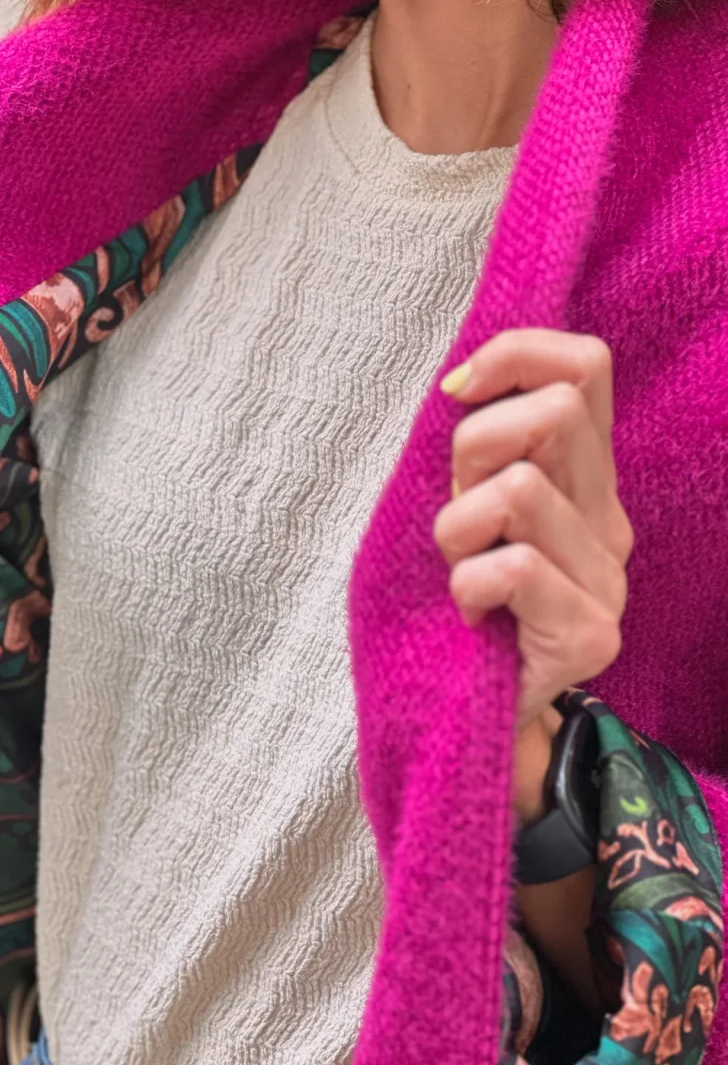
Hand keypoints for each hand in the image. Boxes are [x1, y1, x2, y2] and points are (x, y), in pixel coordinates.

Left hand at [433, 329, 632, 728]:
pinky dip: (466, 585)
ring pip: (519, 490)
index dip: (514, 356)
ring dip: (457, 530)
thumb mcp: (466, 501)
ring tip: (461, 572)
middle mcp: (607, 519)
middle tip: (458, 509)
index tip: (456, 394)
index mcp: (584, 476)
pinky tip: (471, 613)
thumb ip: (485, 446)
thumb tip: (461, 381)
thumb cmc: (459, 597)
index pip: (584, 365)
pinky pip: (511, 569)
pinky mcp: (592, 635)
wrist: (475, 709)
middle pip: (555, 411)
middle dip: (475, 446)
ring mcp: (608, 579)